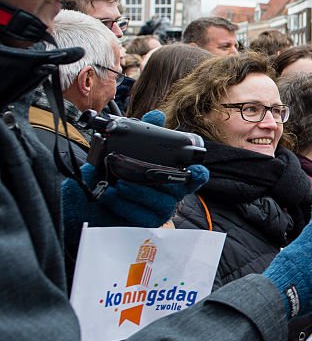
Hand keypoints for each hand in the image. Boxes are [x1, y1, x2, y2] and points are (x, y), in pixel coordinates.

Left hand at [61, 110, 209, 234]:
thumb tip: (156, 115)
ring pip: (161, 203)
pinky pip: (142, 216)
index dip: (197, 175)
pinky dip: (125, 204)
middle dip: (162, 179)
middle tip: (146, 171)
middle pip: (178, 190)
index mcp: (166, 178)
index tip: (197, 169)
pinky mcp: (143, 225)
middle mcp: (167, 196)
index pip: (191, 178)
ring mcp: (157, 212)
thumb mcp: (121, 153)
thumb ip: (141, 134)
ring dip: (140, 191)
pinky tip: (110, 195)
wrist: (86, 206)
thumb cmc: (109, 178)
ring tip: (118, 184)